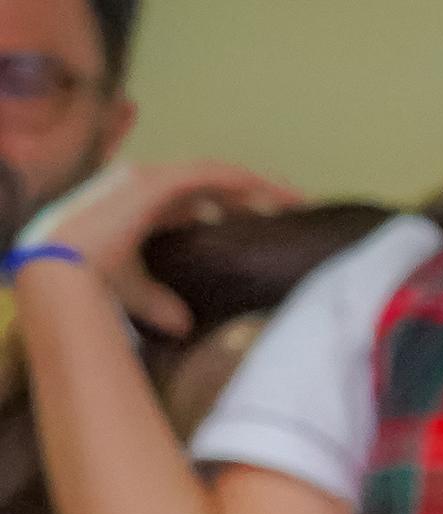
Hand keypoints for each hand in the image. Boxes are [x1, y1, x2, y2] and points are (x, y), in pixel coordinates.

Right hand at [24, 160, 300, 333]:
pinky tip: (273, 193)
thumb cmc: (89, 283)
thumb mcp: (137, 294)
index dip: (230, 210)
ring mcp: (148, 179)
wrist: (61, 272)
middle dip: (252, 196)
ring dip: (257, 186)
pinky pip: (211, 174)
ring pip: (217, 175)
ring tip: (295, 202)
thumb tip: (184, 326)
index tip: (266, 226)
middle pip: (211, 185)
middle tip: (291, 211)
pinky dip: (244, 181)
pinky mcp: (154, 181)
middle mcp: (143, 186)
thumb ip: (161, 305)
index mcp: (140, 208)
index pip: (195, 202)